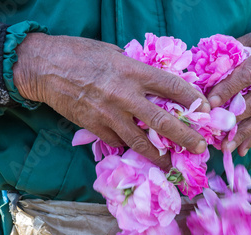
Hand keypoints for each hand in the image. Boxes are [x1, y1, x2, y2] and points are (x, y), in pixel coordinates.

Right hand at [13, 33, 210, 168]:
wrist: (44, 67)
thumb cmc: (81, 54)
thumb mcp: (115, 54)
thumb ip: (137, 71)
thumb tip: (159, 86)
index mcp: (133, 72)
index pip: (173, 87)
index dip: (194, 99)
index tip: (207, 110)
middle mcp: (124, 95)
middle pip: (163, 121)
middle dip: (185, 136)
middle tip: (200, 147)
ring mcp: (109, 115)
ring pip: (141, 142)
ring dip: (159, 155)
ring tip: (171, 163)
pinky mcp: (95, 128)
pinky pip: (119, 142)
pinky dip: (131, 147)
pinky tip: (140, 152)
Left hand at [207, 25, 250, 155]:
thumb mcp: (245, 41)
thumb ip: (228, 58)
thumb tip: (202, 77)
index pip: (246, 76)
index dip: (228, 90)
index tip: (212, 104)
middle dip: (236, 119)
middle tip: (217, 131)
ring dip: (244, 134)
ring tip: (227, 147)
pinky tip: (241, 149)